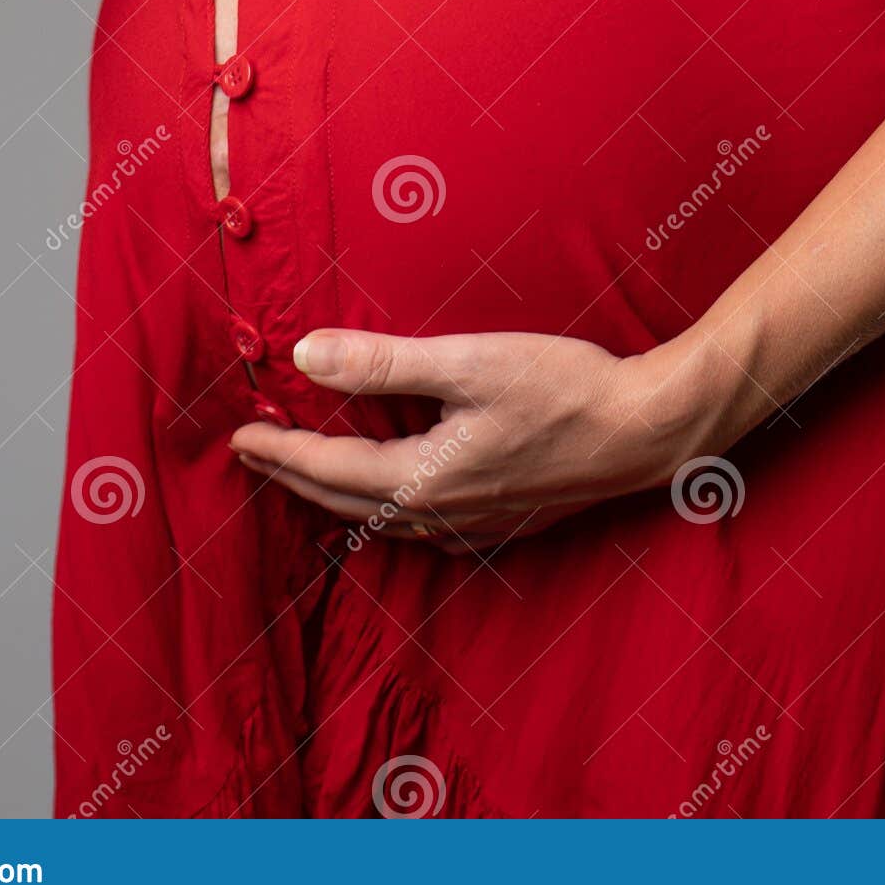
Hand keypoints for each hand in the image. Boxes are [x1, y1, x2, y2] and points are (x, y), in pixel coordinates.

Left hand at [229, 329, 702, 552]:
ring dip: (335, 498)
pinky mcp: (505, 523)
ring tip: (309, 474)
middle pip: (346, 503)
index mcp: (423, 477)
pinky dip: (384, 510)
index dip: (279, 452)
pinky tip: (392, 497)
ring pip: (382, 521)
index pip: (327, 469)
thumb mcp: (468, 362)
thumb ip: (384, 363)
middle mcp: (441, 514)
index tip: (239, 437)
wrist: (646, 430)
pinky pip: (421, 528)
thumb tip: (306, 357)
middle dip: (296, 479)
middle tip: (258, 456)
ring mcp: (475, 525)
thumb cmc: (564, 387)